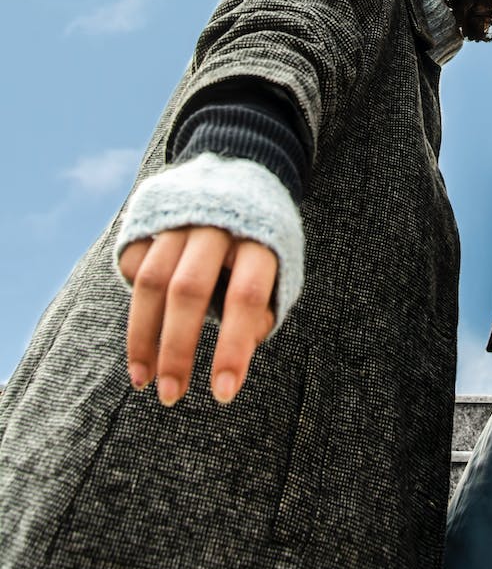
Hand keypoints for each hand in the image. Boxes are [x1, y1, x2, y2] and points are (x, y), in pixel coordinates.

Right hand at [118, 226, 277, 406]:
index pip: (245, 296)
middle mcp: (216, 224)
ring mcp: (181, 217)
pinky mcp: (153, 215)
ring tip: (143, 380)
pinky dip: (136, 300)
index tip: (223, 394)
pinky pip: (135, 261)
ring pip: (152, 280)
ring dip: (143, 337)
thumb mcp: (280, 269)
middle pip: (189, 290)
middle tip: (171, 396)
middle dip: (177, 349)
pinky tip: (143, 330)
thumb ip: (262, 310)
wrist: (243, 172)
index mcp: (260, 237)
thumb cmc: (263, 241)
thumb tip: (238, 354)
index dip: (233, 347)